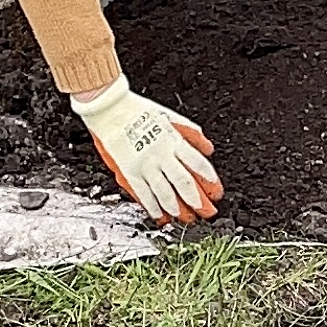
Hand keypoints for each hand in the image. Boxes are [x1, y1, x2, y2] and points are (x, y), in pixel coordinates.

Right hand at [76, 75, 221, 224]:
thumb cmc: (138, 111)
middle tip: (206, 212)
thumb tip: (208, 149)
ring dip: (177, 208)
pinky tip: (160, 215)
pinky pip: (143, 194)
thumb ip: (192, 135)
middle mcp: (161, 155)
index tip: (216, 193)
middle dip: (198, 201)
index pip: (198, 164)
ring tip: (185, 217)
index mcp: (173, 140)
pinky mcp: (129, 172)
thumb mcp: (171, 117)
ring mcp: (145, 165)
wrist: (110, 109)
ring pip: (165, 192)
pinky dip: (153, 207)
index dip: (210, 182)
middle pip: (184, 183)